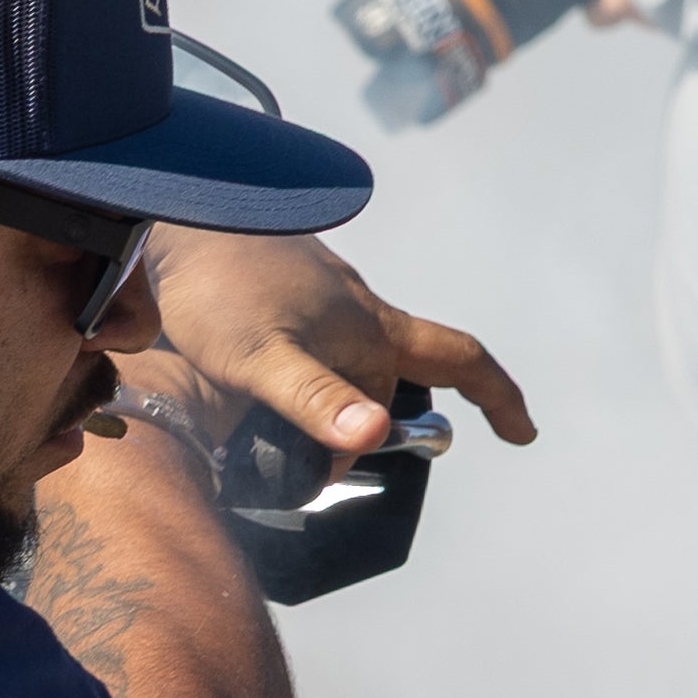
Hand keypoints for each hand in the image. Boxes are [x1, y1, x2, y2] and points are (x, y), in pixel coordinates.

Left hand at [132, 228, 537, 461]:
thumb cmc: (218, 291)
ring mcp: (325, 302)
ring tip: (282, 438)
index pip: (459, 361)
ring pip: (351, 367)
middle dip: (370, 430)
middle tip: (314, 473)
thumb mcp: (263, 359)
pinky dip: (306, 383)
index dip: (498, 397)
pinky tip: (259, 397)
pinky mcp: (288, 298)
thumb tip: (373, 435)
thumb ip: (314, 400)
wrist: (175, 223)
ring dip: (334, 406)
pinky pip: (315, 351)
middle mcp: (359, 312)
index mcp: (373, 328)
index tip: (521, 434)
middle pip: (391, 384)